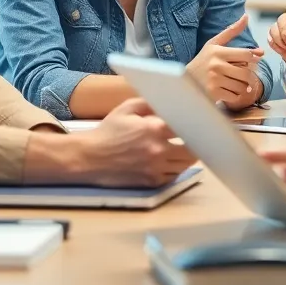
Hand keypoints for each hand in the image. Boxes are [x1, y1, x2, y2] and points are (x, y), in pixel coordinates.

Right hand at [79, 98, 194, 186]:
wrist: (89, 158)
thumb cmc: (108, 131)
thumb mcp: (127, 109)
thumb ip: (150, 103)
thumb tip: (170, 102)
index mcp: (155, 128)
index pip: (188, 126)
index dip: (194, 125)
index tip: (197, 123)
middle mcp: (158, 149)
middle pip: (192, 150)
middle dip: (194, 144)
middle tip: (194, 139)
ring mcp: (156, 168)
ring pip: (184, 165)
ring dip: (186, 158)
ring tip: (184, 151)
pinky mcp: (151, 182)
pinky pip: (173, 177)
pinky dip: (174, 170)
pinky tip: (170, 162)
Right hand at [188, 14, 263, 108]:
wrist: (184, 81)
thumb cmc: (203, 60)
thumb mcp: (214, 43)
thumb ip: (231, 31)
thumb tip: (246, 16)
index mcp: (218, 51)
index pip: (246, 54)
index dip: (253, 59)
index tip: (252, 61)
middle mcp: (216, 65)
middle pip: (247, 73)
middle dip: (250, 76)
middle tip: (247, 77)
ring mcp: (214, 80)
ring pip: (242, 86)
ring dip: (243, 87)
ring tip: (237, 84)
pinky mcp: (213, 93)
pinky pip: (235, 96)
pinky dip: (235, 96)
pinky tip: (229, 91)